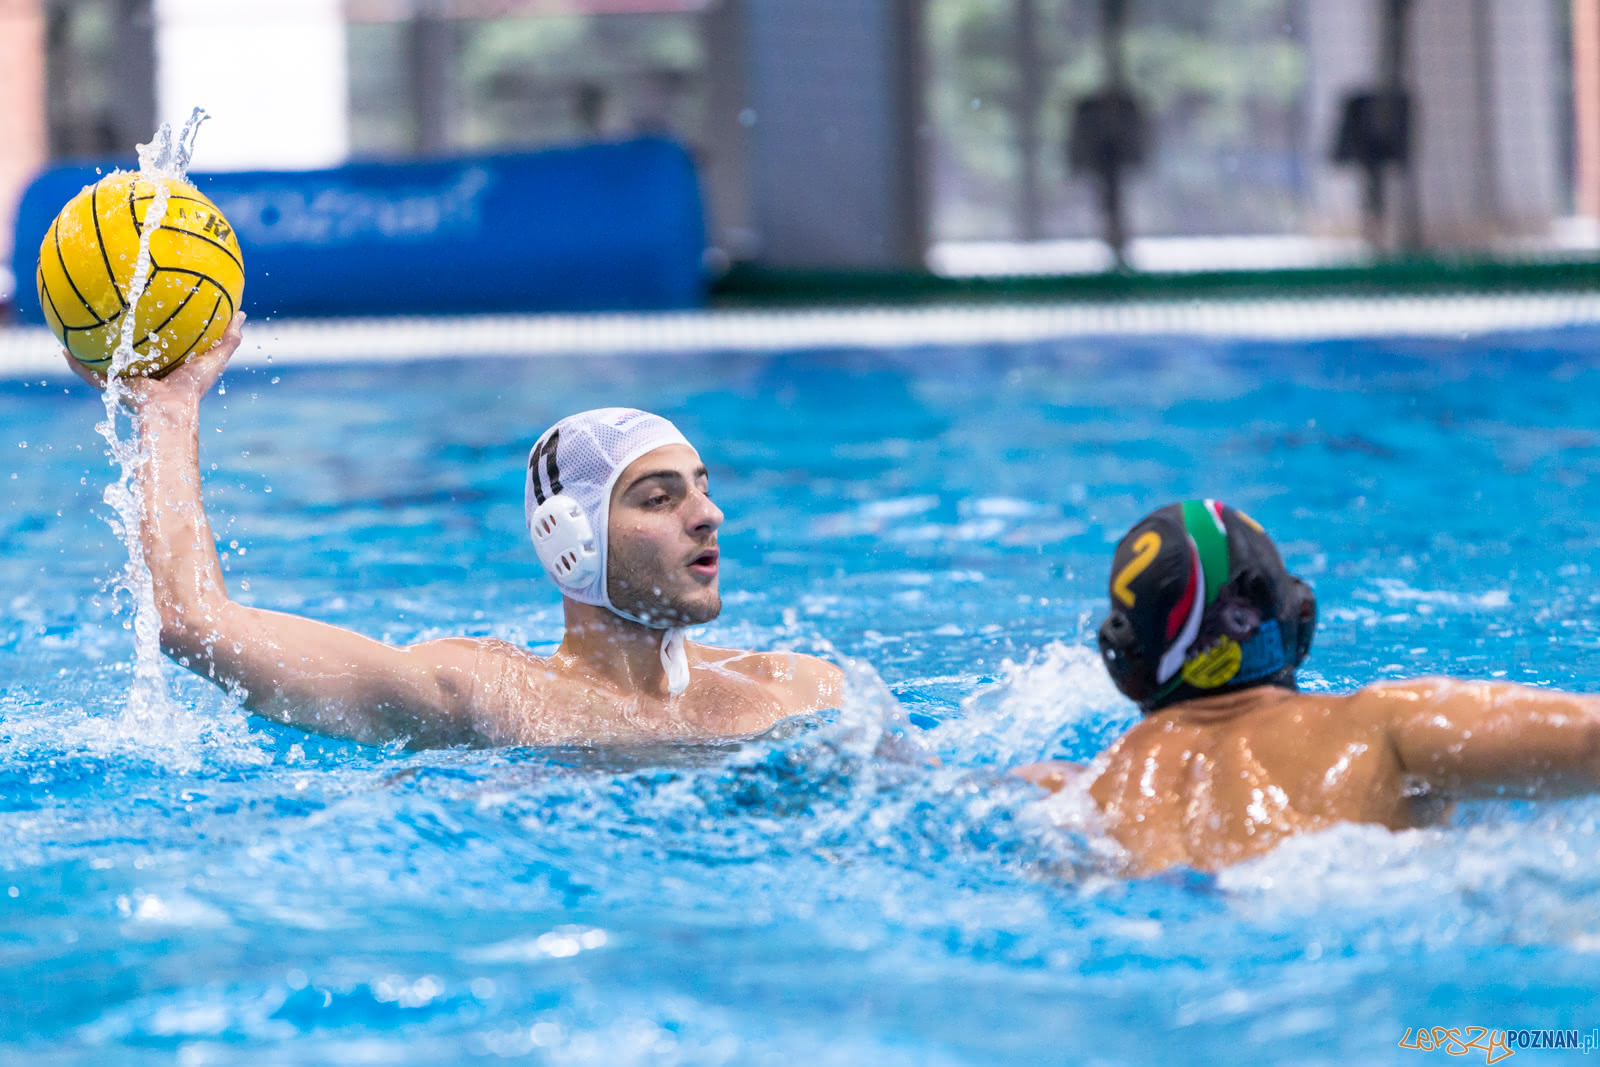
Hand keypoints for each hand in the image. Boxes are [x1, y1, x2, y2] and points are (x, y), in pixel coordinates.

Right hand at [62, 312, 245, 412]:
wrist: (170, 410)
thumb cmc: (194, 388)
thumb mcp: (214, 360)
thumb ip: (228, 339)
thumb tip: (241, 314)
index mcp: (166, 367)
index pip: (159, 346)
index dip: (156, 332)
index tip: (151, 311)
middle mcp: (144, 373)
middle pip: (130, 352)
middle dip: (120, 336)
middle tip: (112, 314)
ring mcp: (126, 380)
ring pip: (105, 362)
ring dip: (91, 349)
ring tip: (77, 330)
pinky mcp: (112, 386)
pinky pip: (89, 375)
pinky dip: (76, 365)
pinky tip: (63, 350)